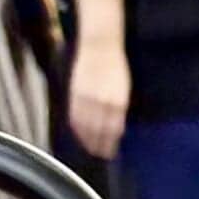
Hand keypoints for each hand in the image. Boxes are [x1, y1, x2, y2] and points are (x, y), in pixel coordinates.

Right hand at [68, 37, 132, 159]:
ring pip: (85, 125)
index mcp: (118, 103)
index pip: (113, 131)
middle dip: (98, 145)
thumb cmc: (115, 66)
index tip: (109, 152)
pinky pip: (75, 114)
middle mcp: (103, 102)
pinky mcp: (76, 91)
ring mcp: (88, 97)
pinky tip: (78, 131)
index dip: (109, 144)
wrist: (100, 45)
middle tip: (98, 153)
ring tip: (87, 146)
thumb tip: (115, 129)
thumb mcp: (123, 91)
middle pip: (99, 131)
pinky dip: (76, 125)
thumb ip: (118, 110)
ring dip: (86, 138)